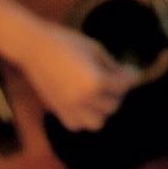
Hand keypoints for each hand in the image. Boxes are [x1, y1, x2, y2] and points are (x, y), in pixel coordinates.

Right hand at [19, 22, 135, 132]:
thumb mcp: (97, 49)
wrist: (36, 48)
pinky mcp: (57, 111)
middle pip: (113, 105)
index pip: (124, 86)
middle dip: (119, 92)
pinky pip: (76, 125)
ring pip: (97, 122)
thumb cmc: (68, 43)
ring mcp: (69, 108)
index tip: (131, 69)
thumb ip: (112, 66)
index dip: (131, 75)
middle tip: (117, 79)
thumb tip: (125, 75)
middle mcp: (83, 100)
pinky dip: (85, 118)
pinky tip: (86, 103)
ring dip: (103, 109)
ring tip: (102, 94)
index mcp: (95, 82)